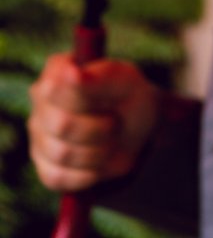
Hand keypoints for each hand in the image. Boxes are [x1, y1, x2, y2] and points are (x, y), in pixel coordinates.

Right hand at [28, 53, 160, 192]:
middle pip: (61, 124)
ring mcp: (38, 133)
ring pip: (61, 153)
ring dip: (98, 152)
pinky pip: (58, 177)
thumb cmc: (130, 97)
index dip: (85, 100)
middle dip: (99, 129)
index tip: (109, 99)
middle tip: (115, 123)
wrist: (139, 130)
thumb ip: (101, 76)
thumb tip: (73, 72)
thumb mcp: (127, 82)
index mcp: (57, 70)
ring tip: (109, 141)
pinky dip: (87, 174)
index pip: (54, 88)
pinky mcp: (43, 165)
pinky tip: (99, 162)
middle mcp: (40, 100)